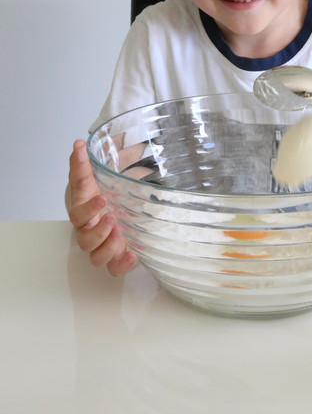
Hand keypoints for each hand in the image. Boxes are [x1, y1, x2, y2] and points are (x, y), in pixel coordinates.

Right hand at [67, 139, 136, 275]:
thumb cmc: (103, 189)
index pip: (77, 212)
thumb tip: (79, 144)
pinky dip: (122, 265)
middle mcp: (90, 230)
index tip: (102, 198)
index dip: (87, 208)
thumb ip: (86, 161)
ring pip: (96, 257)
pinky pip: (113, 269)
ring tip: (121, 235)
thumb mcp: (98, 173)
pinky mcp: (115, 254)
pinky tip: (133, 254)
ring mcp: (102, 244)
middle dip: (98, 232)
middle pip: (84, 240)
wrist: (115, 201)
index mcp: (83, 210)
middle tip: (112, 218)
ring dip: (108, 248)